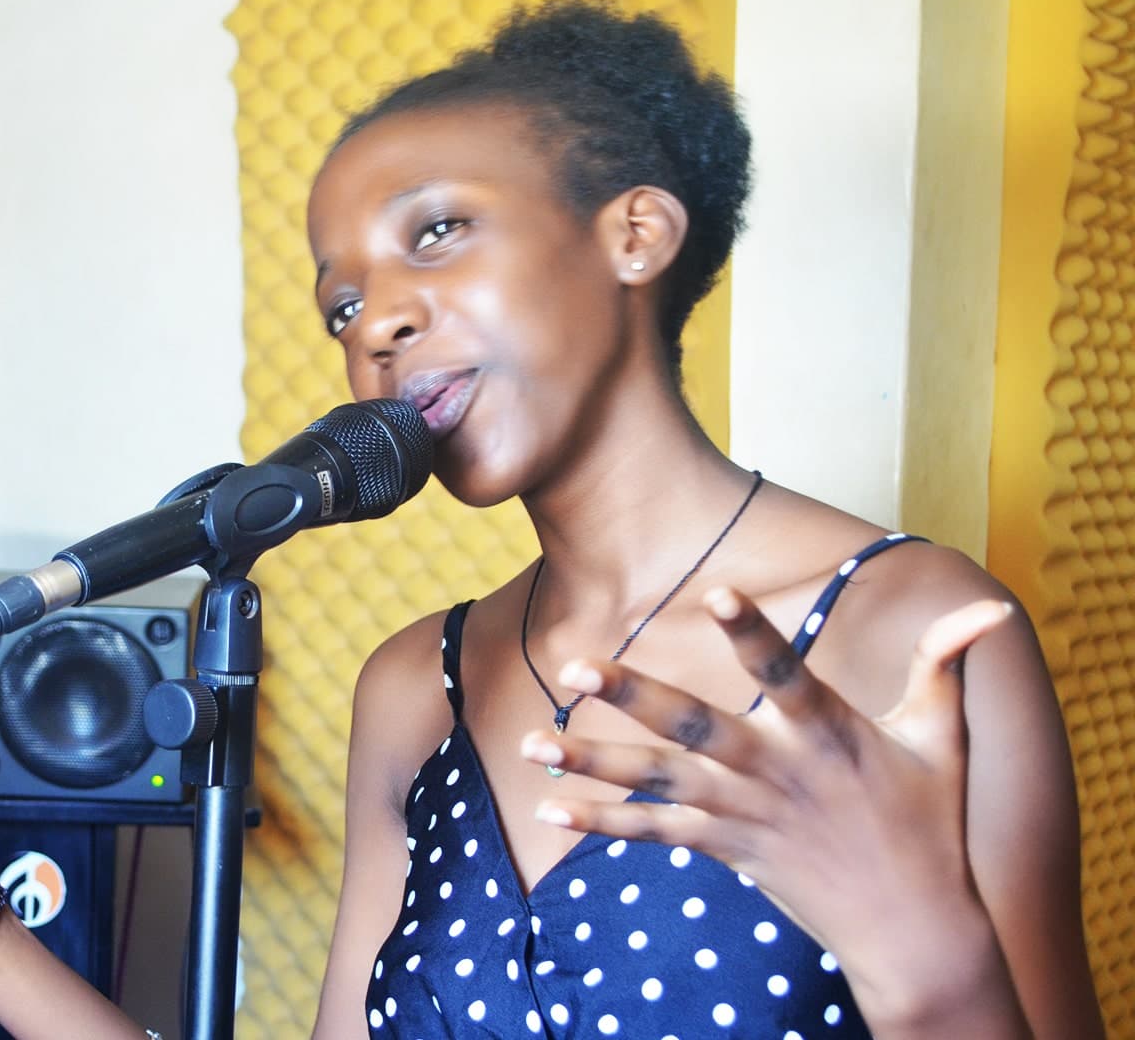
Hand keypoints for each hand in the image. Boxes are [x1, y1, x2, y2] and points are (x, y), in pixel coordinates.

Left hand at [517, 588, 1016, 1022]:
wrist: (914, 929)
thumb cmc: (928, 825)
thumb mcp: (942, 741)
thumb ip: (946, 667)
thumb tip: (991, 609)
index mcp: (827, 733)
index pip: (787, 673)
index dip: (755, 634)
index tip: (718, 593)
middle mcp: (777, 771)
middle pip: (697, 728)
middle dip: (636, 698)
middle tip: (578, 668)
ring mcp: (745, 814)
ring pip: (658, 783)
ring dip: (593, 763)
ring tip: (531, 742)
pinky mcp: (727, 849)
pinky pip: (656, 835)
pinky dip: (604, 823)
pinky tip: (553, 808)